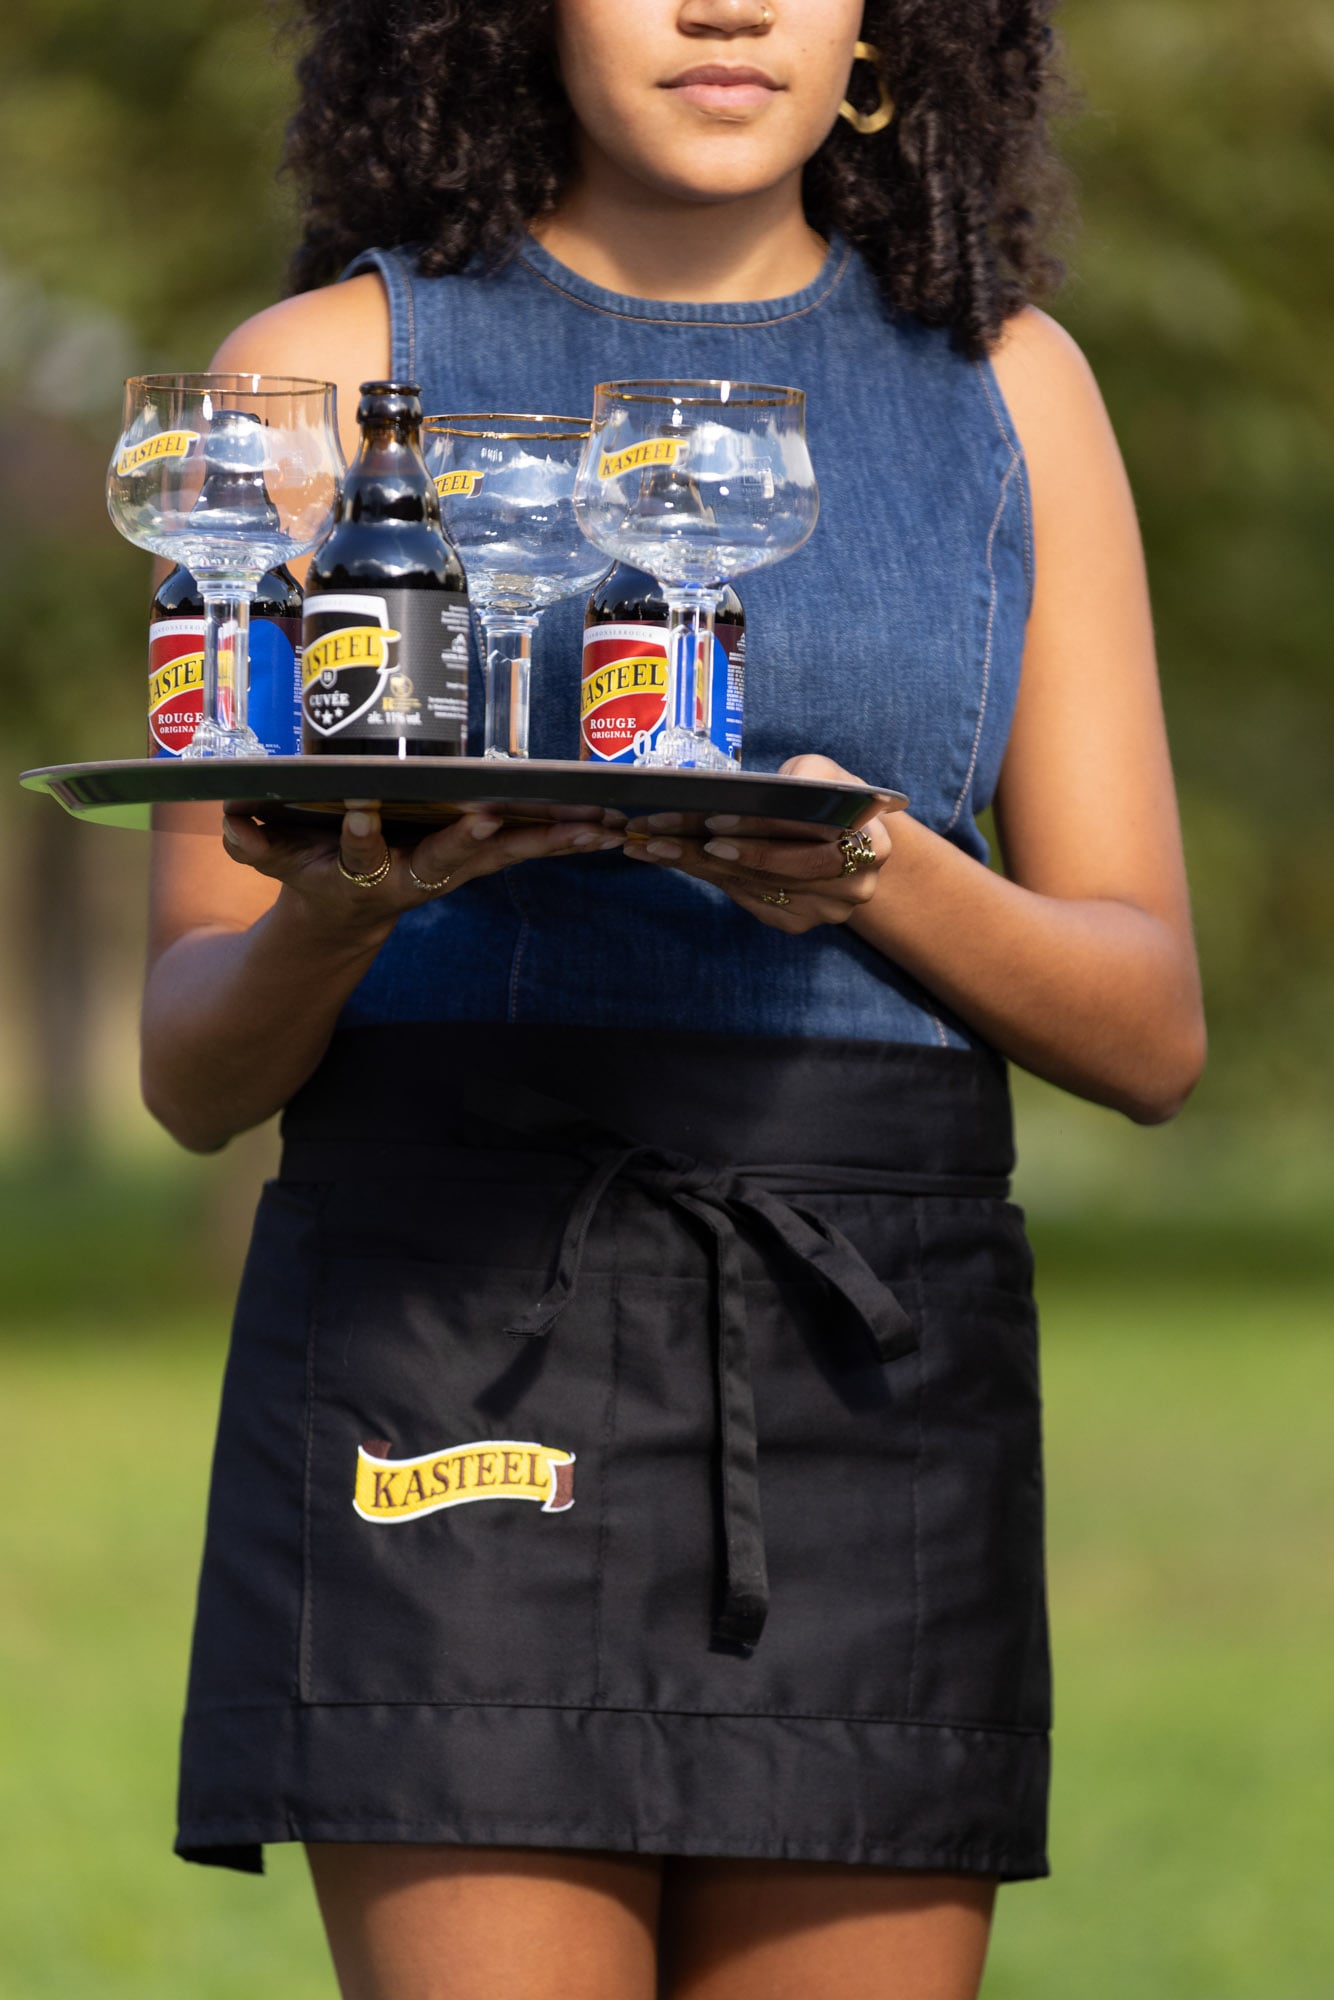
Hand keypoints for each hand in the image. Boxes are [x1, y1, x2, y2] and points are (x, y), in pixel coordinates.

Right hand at [220, 800, 624, 937]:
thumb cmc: (307, 875)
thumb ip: (250, 841)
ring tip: (593, 824)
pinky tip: (609, 823)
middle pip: (446, 860)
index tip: (359, 814)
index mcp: (360, 875)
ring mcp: (452, 872)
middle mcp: (412, 877)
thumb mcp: (271, 862)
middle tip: (489, 819)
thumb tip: (226, 821)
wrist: (343, 919)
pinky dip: (567, 837)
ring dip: (547, 840)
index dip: (357, 836)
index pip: (355, 853)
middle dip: (469, 842)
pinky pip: (527, 848)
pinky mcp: (480, 861)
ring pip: (503, 855)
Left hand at [622, 754, 894, 933]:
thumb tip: (737, 792)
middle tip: (666, 839)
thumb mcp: (821, 774)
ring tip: (654, 845)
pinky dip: (710, 879)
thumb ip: (798, 779)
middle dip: (716, 853)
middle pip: (776, 871)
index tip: (713, 819)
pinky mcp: (798, 923)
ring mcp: (827, 911)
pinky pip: (748, 901)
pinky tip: (676, 860)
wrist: (847, 840)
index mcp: (873, 842)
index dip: (759, 829)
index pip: (808, 837)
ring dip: (698, 866)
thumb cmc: (826, 798)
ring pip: (754, 888)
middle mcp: (855, 885)